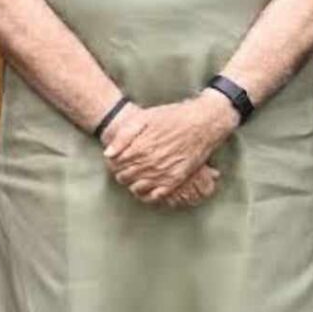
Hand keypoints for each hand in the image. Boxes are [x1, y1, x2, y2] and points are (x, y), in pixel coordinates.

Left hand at [103, 91, 238, 201]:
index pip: (115, 165)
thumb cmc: (175, 116)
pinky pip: (156, 195)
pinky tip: (149, 185)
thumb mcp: (146, 116)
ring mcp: (163, 173)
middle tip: (127, 165)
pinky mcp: (176, 179)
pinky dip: (148, 194)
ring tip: (138, 173)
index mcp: (139, 148)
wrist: (204, 121)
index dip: (114, 162)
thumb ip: (124, 135)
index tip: (117, 158)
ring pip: (137, 188)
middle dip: (122, 172)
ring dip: (134, 182)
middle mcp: (150, 164)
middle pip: (124, 177)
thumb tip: (108, 153)